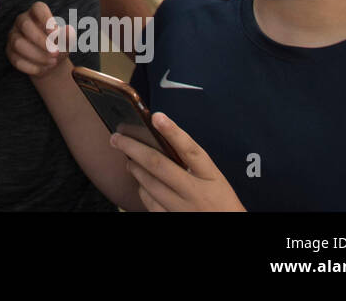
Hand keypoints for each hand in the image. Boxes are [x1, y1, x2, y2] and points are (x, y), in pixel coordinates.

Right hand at [6, 0, 72, 82]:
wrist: (50, 62)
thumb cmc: (59, 46)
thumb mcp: (67, 41)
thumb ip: (68, 35)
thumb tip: (69, 29)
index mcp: (37, 13)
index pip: (38, 8)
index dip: (46, 19)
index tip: (55, 32)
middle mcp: (22, 21)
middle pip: (25, 25)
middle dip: (41, 40)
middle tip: (56, 52)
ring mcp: (14, 35)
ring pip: (18, 43)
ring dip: (37, 55)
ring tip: (52, 62)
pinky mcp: (9, 51)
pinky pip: (16, 59)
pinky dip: (31, 66)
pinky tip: (42, 69)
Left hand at [112, 112, 245, 211]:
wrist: (228, 230)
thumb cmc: (221, 203)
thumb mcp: (215, 180)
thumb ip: (194, 163)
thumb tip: (163, 141)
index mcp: (210, 176)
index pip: (190, 149)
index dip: (172, 132)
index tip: (157, 116)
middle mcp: (195, 192)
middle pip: (158, 165)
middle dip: (133, 148)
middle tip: (117, 137)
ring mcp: (182, 208)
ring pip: (149, 184)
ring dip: (134, 168)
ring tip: (128, 158)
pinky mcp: (172, 219)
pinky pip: (149, 202)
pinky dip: (142, 190)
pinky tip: (141, 183)